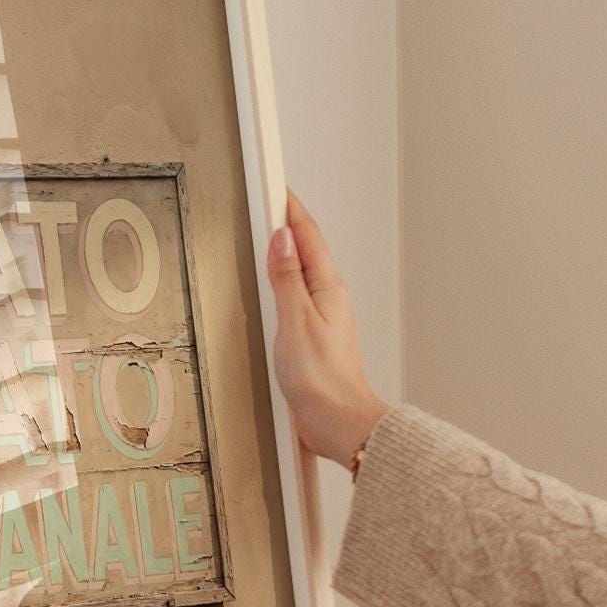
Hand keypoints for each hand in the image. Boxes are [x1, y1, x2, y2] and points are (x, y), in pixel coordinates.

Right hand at [267, 190, 388, 463]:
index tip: (273, 183)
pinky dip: (282, 281)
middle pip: (306, 249)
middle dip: (286, 222)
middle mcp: (328, 298)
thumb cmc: (322, 380)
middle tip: (267, 198)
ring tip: (267, 233)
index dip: (289, 207)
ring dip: (285, 251)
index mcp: (327, 287)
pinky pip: (296, 297)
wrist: (339, 423)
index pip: (306, 234)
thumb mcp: (296, 321)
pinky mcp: (313, 338)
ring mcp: (322, 317)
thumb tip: (281, 238)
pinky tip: (273, 286)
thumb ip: (286, 279)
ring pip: (301, 272)